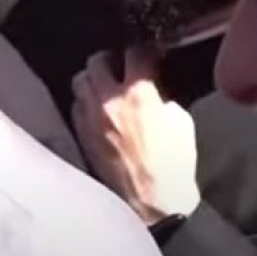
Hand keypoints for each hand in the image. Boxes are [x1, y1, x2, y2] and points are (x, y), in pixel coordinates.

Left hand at [71, 47, 201, 225]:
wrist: (151, 203)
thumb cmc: (173, 165)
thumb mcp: (181, 123)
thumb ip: (162, 99)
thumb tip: (152, 93)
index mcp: (137, 94)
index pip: (134, 54)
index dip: (144, 51)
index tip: (148, 55)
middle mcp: (107, 100)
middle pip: (96, 61)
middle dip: (110, 59)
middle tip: (120, 66)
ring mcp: (88, 116)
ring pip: (79, 80)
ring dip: (92, 78)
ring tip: (104, 85)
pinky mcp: (79, 133)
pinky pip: (75, 105)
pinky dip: (85, 101)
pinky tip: (96, 109)